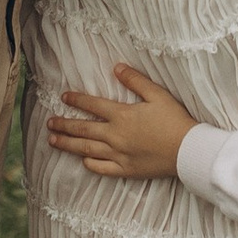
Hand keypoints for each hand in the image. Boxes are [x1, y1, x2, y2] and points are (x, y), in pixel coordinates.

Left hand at [48, 66, 195, 178]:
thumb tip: (116, 68)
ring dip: (68, 144)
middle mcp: (115, 135)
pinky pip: (102, 168)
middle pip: (83, 129)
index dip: (76, 100)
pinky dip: (90, 164)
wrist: (188, 150)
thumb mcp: (157, 94)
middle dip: (64, 124)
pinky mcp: (126, 170)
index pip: (92, 105)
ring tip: (52, 140)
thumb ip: (135, 80)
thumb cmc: (175, 120)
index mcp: (122, 115)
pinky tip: (82, 160)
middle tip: (49, 122)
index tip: (63, 97)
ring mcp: (119, 154)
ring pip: (86, 149)